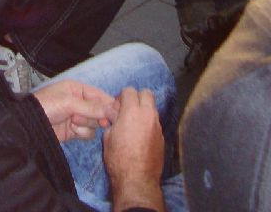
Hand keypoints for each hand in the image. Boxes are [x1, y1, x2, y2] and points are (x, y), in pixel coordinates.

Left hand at [33, 79, 116, 142]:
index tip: (116, 113)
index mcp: (77, 89)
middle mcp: (79, 102)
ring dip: (85, 124)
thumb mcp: (69, 102)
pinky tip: (71, 131)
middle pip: (100, 111)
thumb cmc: (46, 105)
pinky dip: (81, 133)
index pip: (100, 95)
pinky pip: (87, 133)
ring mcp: (77, 117)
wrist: (30, 125)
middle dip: (95, 116)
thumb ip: (91, 107)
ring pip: (94, 124)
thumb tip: (111, 110)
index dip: (109, 104)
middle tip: (97, 120)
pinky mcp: (74, 131)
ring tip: (73, 122)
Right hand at [103, 88, 165, 210]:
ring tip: (133, 125)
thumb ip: (113, 120)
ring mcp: (157, 126)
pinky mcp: (162, 137)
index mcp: (132, 112)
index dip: (121, 97)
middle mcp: (148, 115)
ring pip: (152, 108)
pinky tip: (140, 137)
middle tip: (127, 110)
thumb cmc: (119, 159)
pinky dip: (148, 124)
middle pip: (146, 93)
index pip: (129, 90)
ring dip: (143, 111)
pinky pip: (155, 123)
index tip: (116, 108)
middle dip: (136, 98)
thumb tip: (114, 115)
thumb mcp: (108, 137)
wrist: (137, 179)